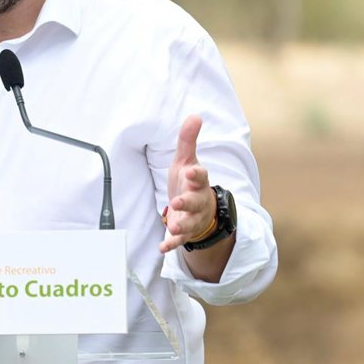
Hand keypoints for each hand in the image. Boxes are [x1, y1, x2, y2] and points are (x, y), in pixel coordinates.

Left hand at [158, 114, 217, 253]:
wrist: (198, 209)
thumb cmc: (190, 183)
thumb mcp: (187, 160)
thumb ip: (188, 140)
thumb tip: (195, 116)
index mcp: (198, 182)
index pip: (200, 176)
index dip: (196, 174)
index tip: (190, 170)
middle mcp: (198, 201)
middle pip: (195, 202)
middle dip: (187, 202)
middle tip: (177, 201)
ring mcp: (192, 218)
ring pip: (189, 223)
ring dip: (181, 225)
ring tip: (173, 226)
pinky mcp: (185, 232)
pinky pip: (179, 240)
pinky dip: (171, 244)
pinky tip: (162, 248)